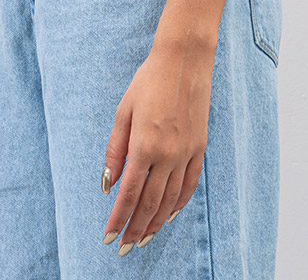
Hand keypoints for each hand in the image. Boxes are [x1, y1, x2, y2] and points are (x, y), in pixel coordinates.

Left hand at [102, 39, 213, 253]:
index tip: (108, 236)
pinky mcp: (200, 147)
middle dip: (135, 229)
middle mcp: (167, 154)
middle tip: (123, 247)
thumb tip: (108, 183)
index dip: (118, 218)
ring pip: (171, 200)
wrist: (183, 60)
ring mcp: (186, 152)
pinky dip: (179, 204)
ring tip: (144, 238)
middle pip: (149, 203)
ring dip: (156, 223)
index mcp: (144, 145)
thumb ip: (115, 150)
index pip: (129, 194)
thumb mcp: (123, 111)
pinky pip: (189, 184)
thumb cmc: (148, 81)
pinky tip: (169, 215)